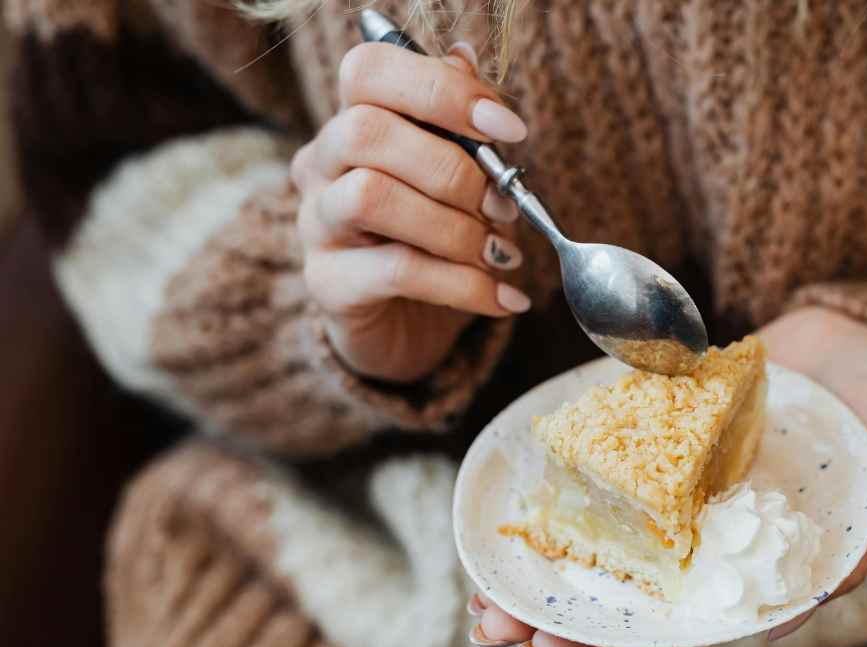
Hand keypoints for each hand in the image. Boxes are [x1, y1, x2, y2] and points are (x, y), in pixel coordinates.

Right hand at [292, 40, 531, 383]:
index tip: (508, 129)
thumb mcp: (461, 183)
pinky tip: (504, 297)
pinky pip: (397, 271)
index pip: (368, 71)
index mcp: (353, 122)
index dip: (440, 89)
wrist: (404, 329)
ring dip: (454, 228)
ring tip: (500, 255)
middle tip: (504, 206)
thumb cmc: (435, 243)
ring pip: (371, 196)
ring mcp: (316, 224)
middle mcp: (322, 165)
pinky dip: (464, 285)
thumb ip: (461, 127)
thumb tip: (465, 57)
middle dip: (452, 168)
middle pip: (365, 130)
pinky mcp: (329, 284)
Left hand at [469, 307, 866, 646]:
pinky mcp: (666, 433)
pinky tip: (520, 491)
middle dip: (553, 608)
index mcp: (747, 565)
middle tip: (487, 622)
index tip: (545, 644)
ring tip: (483, 573)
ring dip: (545, 555)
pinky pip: (609, 460)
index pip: (669, 621)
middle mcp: (706, 532)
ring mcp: (681, 484)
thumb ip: (850, 552)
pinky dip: (565, 479)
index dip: (607, 641)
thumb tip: (790, 617)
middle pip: (620, 587)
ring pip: (603, 533)